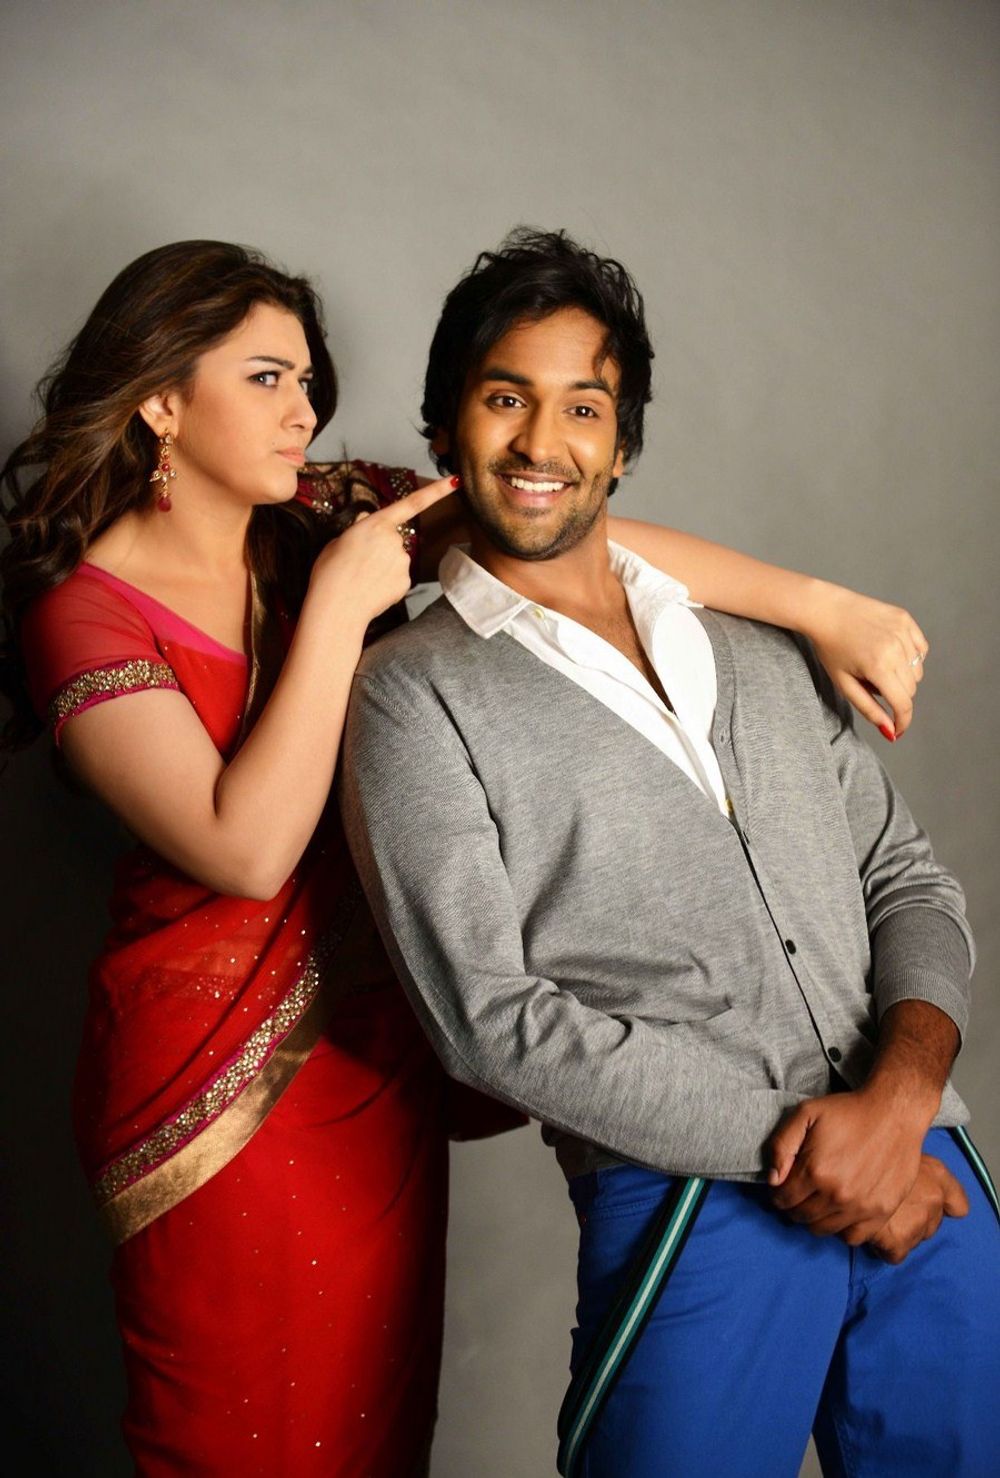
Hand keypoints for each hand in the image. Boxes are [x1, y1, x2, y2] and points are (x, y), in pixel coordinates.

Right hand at [310, 476, 455, 625]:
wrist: (336, 607)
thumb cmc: (330, 572)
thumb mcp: (339, 540)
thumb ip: (360, 529)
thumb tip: (368, 524)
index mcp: (377, 524)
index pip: (412, 503)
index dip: (436, 491)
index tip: (456, 481)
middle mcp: (395, 540)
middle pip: (393, 539)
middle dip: (379, 548)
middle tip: (357, 563)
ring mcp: (403, 562)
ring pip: (395, 560)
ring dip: (382, 566)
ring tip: (360, 577)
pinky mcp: (405, 582)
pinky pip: (397, 577)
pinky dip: (385, 582)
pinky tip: (370, 589)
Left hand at [768, 1087, 927, 1243]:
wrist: (894, 1114)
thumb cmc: (848, 1111)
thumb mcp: (805, 1114)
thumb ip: (781, 1146)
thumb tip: (772, 1179)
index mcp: (816, 1171)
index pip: (783, 1199)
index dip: (778, 1193)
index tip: (783, 1186)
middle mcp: (837, 1195)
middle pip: (800, 1217)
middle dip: (793, 1206)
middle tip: (799, 1193)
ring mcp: (861, 1207)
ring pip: (823, 1229)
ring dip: (814, 1218)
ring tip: (818, 1200)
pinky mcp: (881, 1213)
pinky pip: (852, 1238)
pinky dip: (841, 1229)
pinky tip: (840, 1212)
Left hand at [805, 583, 927, 739]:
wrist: (826, 609)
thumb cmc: (830, 649)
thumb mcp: (844, 684)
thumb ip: (869, 709)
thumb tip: (891, 731)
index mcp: (878, 667)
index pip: (903, 703)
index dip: (903, 721)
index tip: (898, 729)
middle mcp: (895, 649)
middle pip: (911, 689)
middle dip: (896, 695)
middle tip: (871, 683)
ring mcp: (902, 631)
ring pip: (917, 671)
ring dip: (903, 676)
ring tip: (877, 665)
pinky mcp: (905, 619)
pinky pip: (920, 649)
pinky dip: (911, 657)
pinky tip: (890, 652)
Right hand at [866, 1154, 967, 1263]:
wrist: (846, 1163)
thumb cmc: (866, 1145)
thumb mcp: (896, 1145)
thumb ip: (911, 1162)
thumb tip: (916, 1181)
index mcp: (935, 1173)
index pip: (958, 1204)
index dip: (947, 1208)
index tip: (934, 1208)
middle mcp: (933, 1198)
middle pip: (930, 1225)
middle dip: (910, 1220)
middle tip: (887, 1208)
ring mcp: (917, 1220)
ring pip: (912, 1240)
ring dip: (895, 1233)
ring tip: (873, 1216)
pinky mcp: (898, 1239)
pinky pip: (894, 1254)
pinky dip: (882, 1247)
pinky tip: (867, 1229)